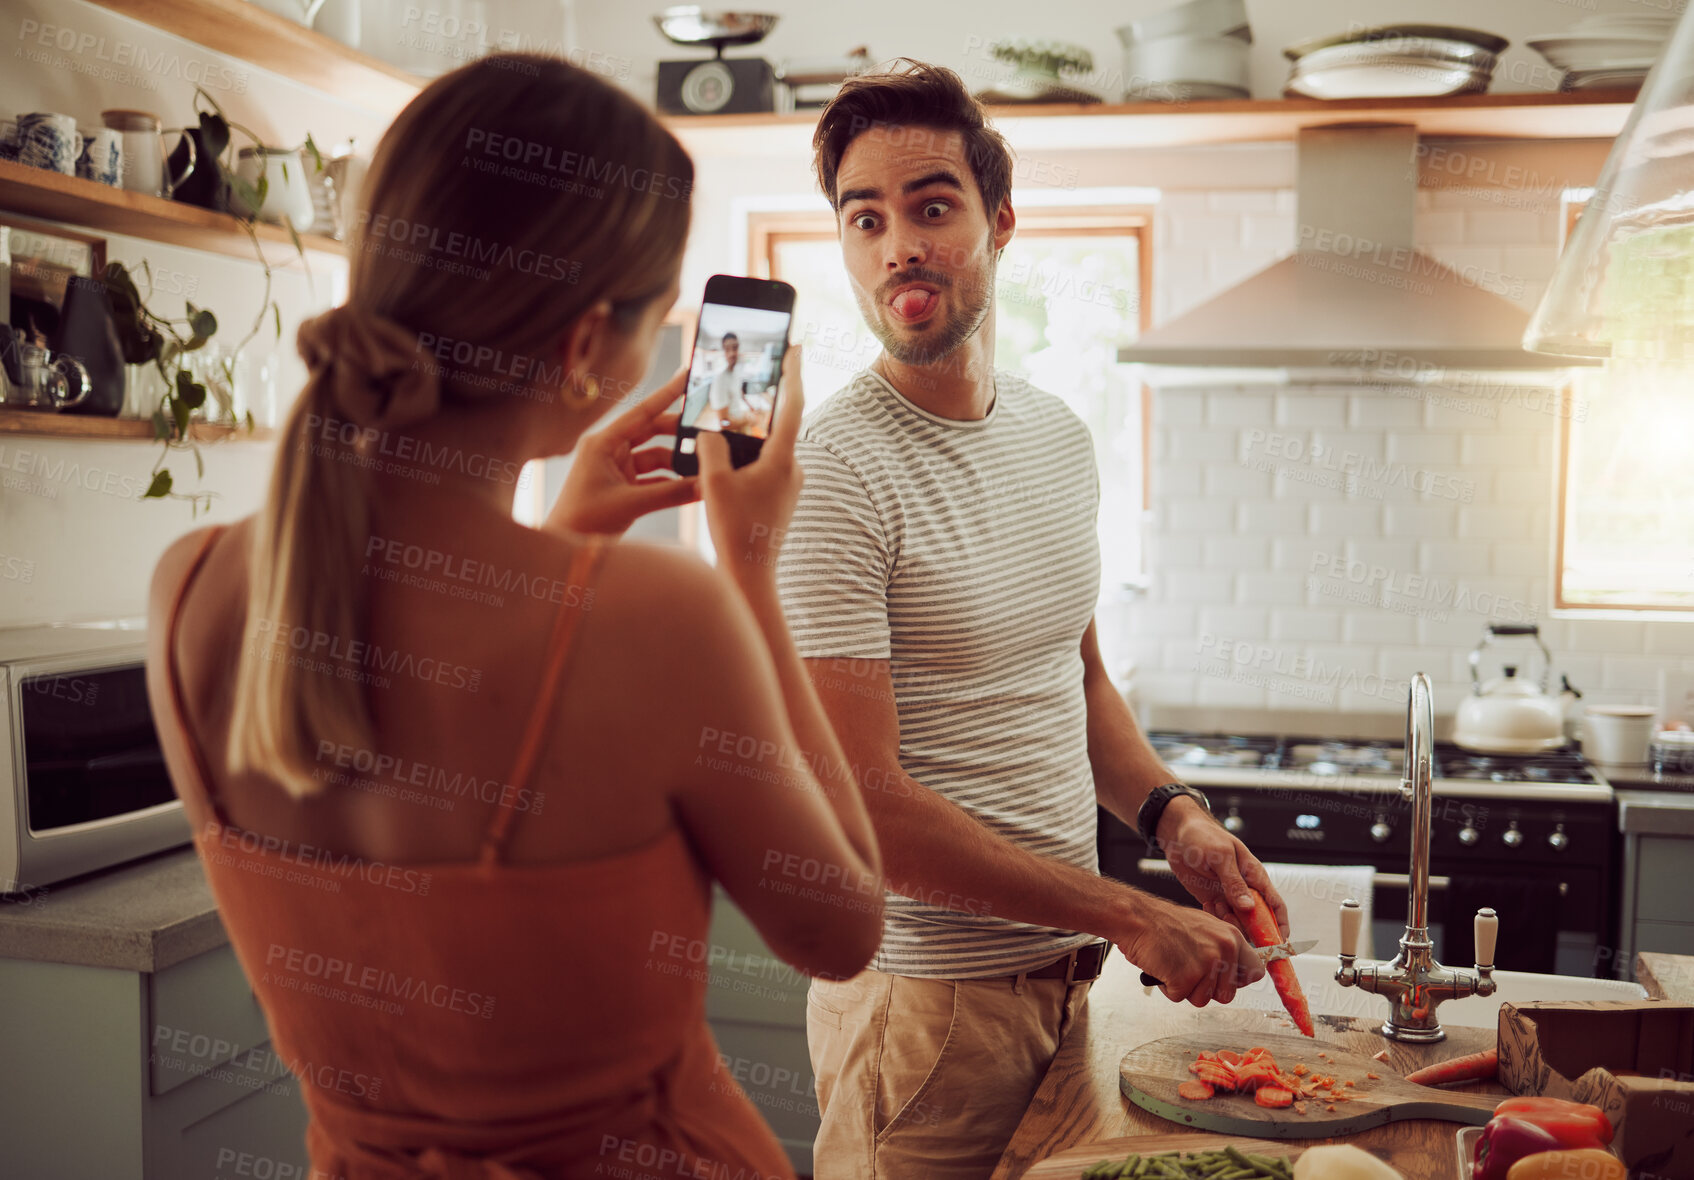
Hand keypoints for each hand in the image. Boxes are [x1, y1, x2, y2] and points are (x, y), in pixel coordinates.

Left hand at [544, 370, 699, 537]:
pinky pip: (655, 480)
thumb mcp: (631, 503)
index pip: (641, 412)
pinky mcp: (624, 489)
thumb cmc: (584, 521)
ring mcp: (617, 470)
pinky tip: (692, 488)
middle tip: (706, 431)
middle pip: (652, 432)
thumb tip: (706, 486)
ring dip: (678, 464)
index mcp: (603, 443)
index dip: (666, 394)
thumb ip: (672, 494)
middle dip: (678, 433)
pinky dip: (672, 484)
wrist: (564, 549)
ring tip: (703, 467)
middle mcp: (610, 452)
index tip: (687, 376)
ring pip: (656, 458)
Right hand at [697, 345, 803, 578]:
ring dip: (750, 434)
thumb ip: (710, 447)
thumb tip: (711, 431)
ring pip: (768, 448)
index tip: (796, 345)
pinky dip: (747, 457)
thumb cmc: (734, 529)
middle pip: (778, 424)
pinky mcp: (781, 498)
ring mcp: (789, 485)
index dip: (793, 372)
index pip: (792, 404)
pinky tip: (725, 460)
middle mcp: (793, 470)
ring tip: (727, 420)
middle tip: (753, 373)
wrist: (750, 574)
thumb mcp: (713, 482)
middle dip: (763, 401)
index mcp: (782, 460)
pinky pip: (764, 466)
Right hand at [1117, 894, 1264, 1007]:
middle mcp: (1224, 949)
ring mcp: (1206, 964)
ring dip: (1185, 988)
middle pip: (1227, 994)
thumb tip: (1235, 971)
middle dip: (1205, 989)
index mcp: (1231, 937)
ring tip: (1173, 964)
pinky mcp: (1186, 977)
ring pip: (1203, 1000)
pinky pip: (1179, 997)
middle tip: (1187, 968)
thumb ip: (1223, 948)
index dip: (1239, 981)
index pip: (1256, 971)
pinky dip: (1167, 988)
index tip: (1226, 979)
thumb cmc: (1164, 923)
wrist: (1137, 918)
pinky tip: (1163, 967)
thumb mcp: (1205, 927)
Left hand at [1158, 797, 1290, 940]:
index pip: (1275, 906)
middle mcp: (1245, 889)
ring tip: (1216, 907)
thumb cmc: (1203, 835)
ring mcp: (1229, 896)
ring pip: (1238, 923)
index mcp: (1254, 876)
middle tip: (1235, 932)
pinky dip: (1215, 919)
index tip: (1279, 946)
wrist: (1177, 834)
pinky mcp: (1213, 899)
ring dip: (1229, 923)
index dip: (1280, 927)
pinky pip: (1219, 919)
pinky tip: (1206, 906)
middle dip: (1251, 932)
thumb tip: (1249, 907)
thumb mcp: (1220, 856)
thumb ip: (1234, 882)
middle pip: (1258, 921)